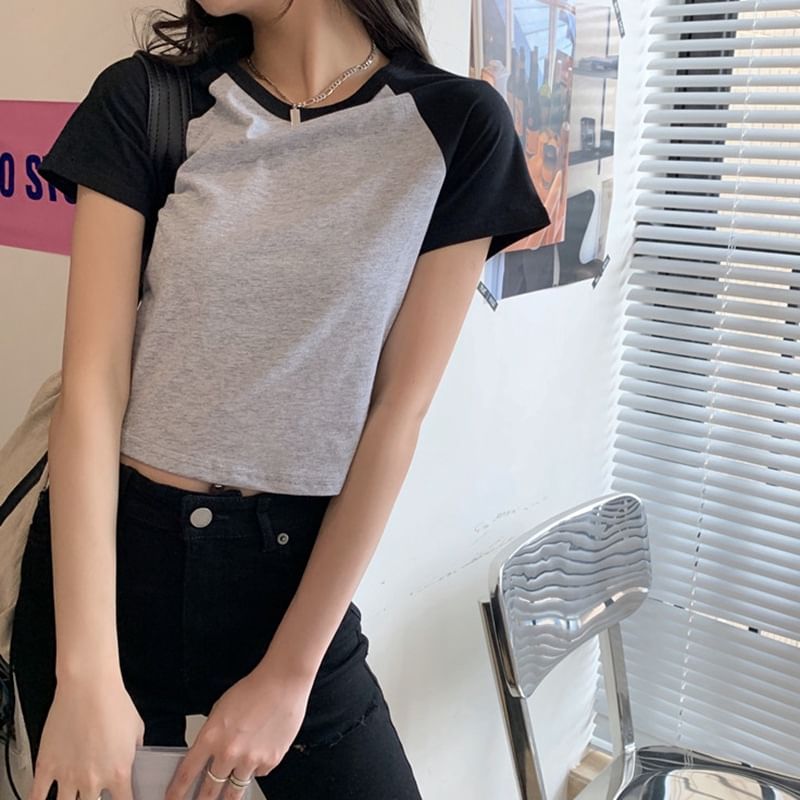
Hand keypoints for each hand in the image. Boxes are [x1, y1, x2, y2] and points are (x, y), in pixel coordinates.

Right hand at [27, 673, 144, 799]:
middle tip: (95, 793)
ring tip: (75, 795)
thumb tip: (134, 757)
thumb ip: (135, 750)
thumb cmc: (113, 702)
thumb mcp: (137, 728)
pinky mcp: (46, 766)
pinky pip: (37, 796)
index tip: (122, 799)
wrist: (89, 687)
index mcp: (118, 772)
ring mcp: (67, 775)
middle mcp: (92, 779)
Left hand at [164, 668, 312, 799]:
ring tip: (224, 798)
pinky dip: (255, 769)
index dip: (176, 792)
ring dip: (227, 795)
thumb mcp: (220, 710)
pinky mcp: (270, 761)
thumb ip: (212, 736)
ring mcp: (251, 760)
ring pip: (234, 790)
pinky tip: (257, 755)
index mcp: (211, 737)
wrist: (283, 683)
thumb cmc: (253, 690)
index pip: (187, 773)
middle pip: (209, 791)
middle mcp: (229, 753)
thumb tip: (208, 756)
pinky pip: (258, 774)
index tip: (172, 799)